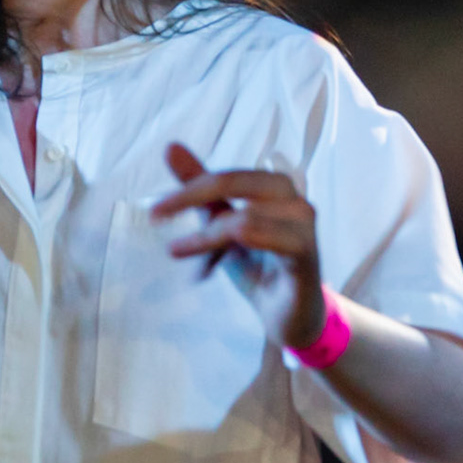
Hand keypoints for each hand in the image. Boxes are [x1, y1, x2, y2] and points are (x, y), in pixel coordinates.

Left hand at [152, 142, 327, 349]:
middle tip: (154, 216)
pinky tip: (207, 268)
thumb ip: (201, 189)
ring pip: (245, 217)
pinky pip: (273, 242)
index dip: (188, 187)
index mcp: (274, 187)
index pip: (225, 175)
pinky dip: (232, 250)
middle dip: (191, 196)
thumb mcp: (222, 225)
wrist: (289, 315)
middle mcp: (294, 199)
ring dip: (205, 236)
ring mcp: (304, 227)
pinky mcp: (307, 257)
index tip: (154, 210)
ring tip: (180, 252)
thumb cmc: (260, 264)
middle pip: (235, 181)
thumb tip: (170, 146)